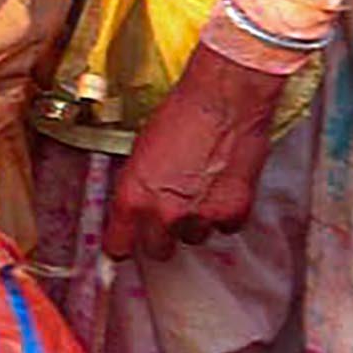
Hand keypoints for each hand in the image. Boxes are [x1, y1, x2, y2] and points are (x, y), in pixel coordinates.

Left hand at [105, 27, 290, 260]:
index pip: (118, 246)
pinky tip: (224, 187)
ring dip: (196, 222)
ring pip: (194, 238)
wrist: (223, 101)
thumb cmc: (179, 115)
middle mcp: (163, 214)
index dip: (123, 245)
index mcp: (132, 198)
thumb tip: (138, 208)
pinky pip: (226, 227)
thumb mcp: (140, 153)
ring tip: (201, 189)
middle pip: (158, 251)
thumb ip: (138, 187)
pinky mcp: (234, 212)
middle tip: (170, 213)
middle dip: (162, 235)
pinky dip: (226, 212)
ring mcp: (200, 216)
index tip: (126, 244)